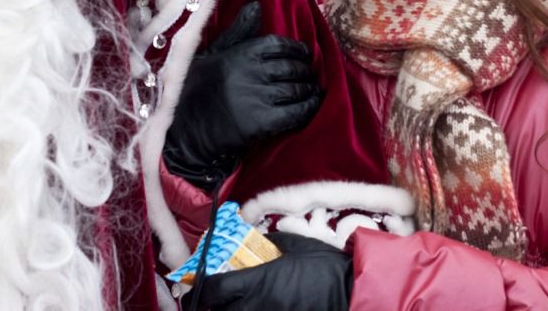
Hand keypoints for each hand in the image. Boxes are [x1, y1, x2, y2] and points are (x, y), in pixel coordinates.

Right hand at [163, 2, 321, 188]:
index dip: (297, 50)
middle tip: (309, 76)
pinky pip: (295, 112)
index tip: (304, 55)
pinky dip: (309, 107)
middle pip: (291, 67)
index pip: (279, 45)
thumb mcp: (211, 55)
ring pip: (296, 89)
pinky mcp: (260, 123)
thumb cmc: (194, 90)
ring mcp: (255, 97)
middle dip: (305, 71)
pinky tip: (313, 104)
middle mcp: (249, 72)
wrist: (181, 133)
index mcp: (239, 53)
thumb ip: (238, 32)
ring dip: (308, 89)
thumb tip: (257, 6)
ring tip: (311, 90)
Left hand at [183, 232, 352, 310]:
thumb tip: (262, 242)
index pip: (214, 290)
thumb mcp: (299, 246)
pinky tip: (259, 307)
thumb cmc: (327, 268)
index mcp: (258, 281)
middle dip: (212, 307)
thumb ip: (275, 244)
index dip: (199, 290)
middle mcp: (256, 305)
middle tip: (216, 298)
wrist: (351, 292)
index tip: (196, 287)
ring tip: (237, 303)